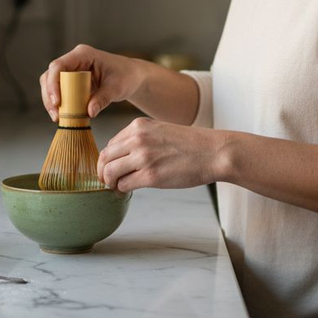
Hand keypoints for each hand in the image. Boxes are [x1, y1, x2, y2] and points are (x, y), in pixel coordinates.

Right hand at [39, 45, 142, 120]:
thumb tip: (89, 112)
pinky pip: (58, 91)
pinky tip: (62, 116)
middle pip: (50, 75)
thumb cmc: (125, 77)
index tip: (57, 102)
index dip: (53, 83)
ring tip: (57, 118)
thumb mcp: (117, 88)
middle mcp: (73, 60)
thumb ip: (103, 99)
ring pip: (50, 84)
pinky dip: (58, 103)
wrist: (130, 77)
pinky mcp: (71, 81)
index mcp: (83, 54)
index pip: (58, 66)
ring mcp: (71, 70)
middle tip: (55, 115)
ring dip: (50, 101)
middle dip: (49, 96)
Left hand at [98, 117, 228, 192]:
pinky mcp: (150, 176)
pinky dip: (121, 190)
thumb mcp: (160, 131)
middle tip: (108, 181)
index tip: (112, 168)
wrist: (214, 152)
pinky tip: (127, 191)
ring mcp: (143, 157)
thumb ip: (140, 139)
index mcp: (137, 126)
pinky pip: (123, 185)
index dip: (108, 159)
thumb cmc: (191, 145)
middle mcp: (137, 139)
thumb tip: (121, 157)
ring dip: (110, 183)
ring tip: (117, 187)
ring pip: (110, 172)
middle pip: (105, 158)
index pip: (109, 144)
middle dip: (103, 172)